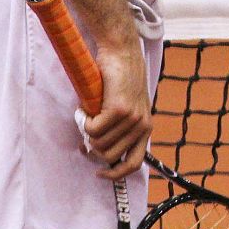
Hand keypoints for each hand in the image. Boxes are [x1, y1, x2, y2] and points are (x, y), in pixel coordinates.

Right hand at [82, 37, 151, 179]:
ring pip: (98, 143)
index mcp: (145, 128)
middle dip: (91, 146)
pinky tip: (85, 108)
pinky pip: (93, 129)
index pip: (133, 164)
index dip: (115, 174)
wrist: (122, 54)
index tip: (99, 173)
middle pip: (108, 156)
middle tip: (85, 129)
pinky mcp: (119, 109)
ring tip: (87, 113)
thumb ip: (114, 130)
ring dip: (86, 131)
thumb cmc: (118, 81)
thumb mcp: (124, 108)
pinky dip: (83, 121)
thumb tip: (90, 151)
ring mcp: (132, 118)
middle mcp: (142, 125)